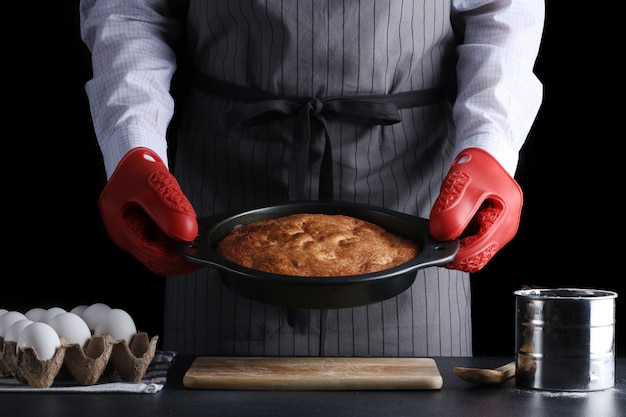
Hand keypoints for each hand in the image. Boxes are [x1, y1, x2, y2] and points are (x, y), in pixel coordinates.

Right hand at [98, 147, 200, 275]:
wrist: (134, 152)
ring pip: (161, 248)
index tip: (199, 256)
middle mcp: (127, 234)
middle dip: (180, 255)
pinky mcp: (145, 224)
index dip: (178, 259)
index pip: (152, 255)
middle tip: (205, 251)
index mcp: (121, 228)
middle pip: (157, 255)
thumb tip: (187, 234)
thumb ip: (168, 209)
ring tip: (202, 243)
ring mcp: (135, 230)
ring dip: (180, 247)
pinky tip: (192, 233)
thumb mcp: (153, 185)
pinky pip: (163, 237)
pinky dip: (177, 237)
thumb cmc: (138, 166)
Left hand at [429, 148, 522, 271]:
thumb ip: (453, 212)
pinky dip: (458, 235)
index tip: (435, 248)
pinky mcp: (490, 226)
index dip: (453, 255)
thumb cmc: (479, 164)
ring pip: (473, 250)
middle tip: (435, 237)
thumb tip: (442, 235)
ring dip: (455, 242)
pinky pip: (471, 240)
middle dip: (454, 251)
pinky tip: (451, 221)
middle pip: (476, 257)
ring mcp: (498, 229)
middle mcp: (505, 229)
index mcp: (504, 220)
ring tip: (444, 222)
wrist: (487, 152)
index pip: (477, 254)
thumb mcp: (463, 184)